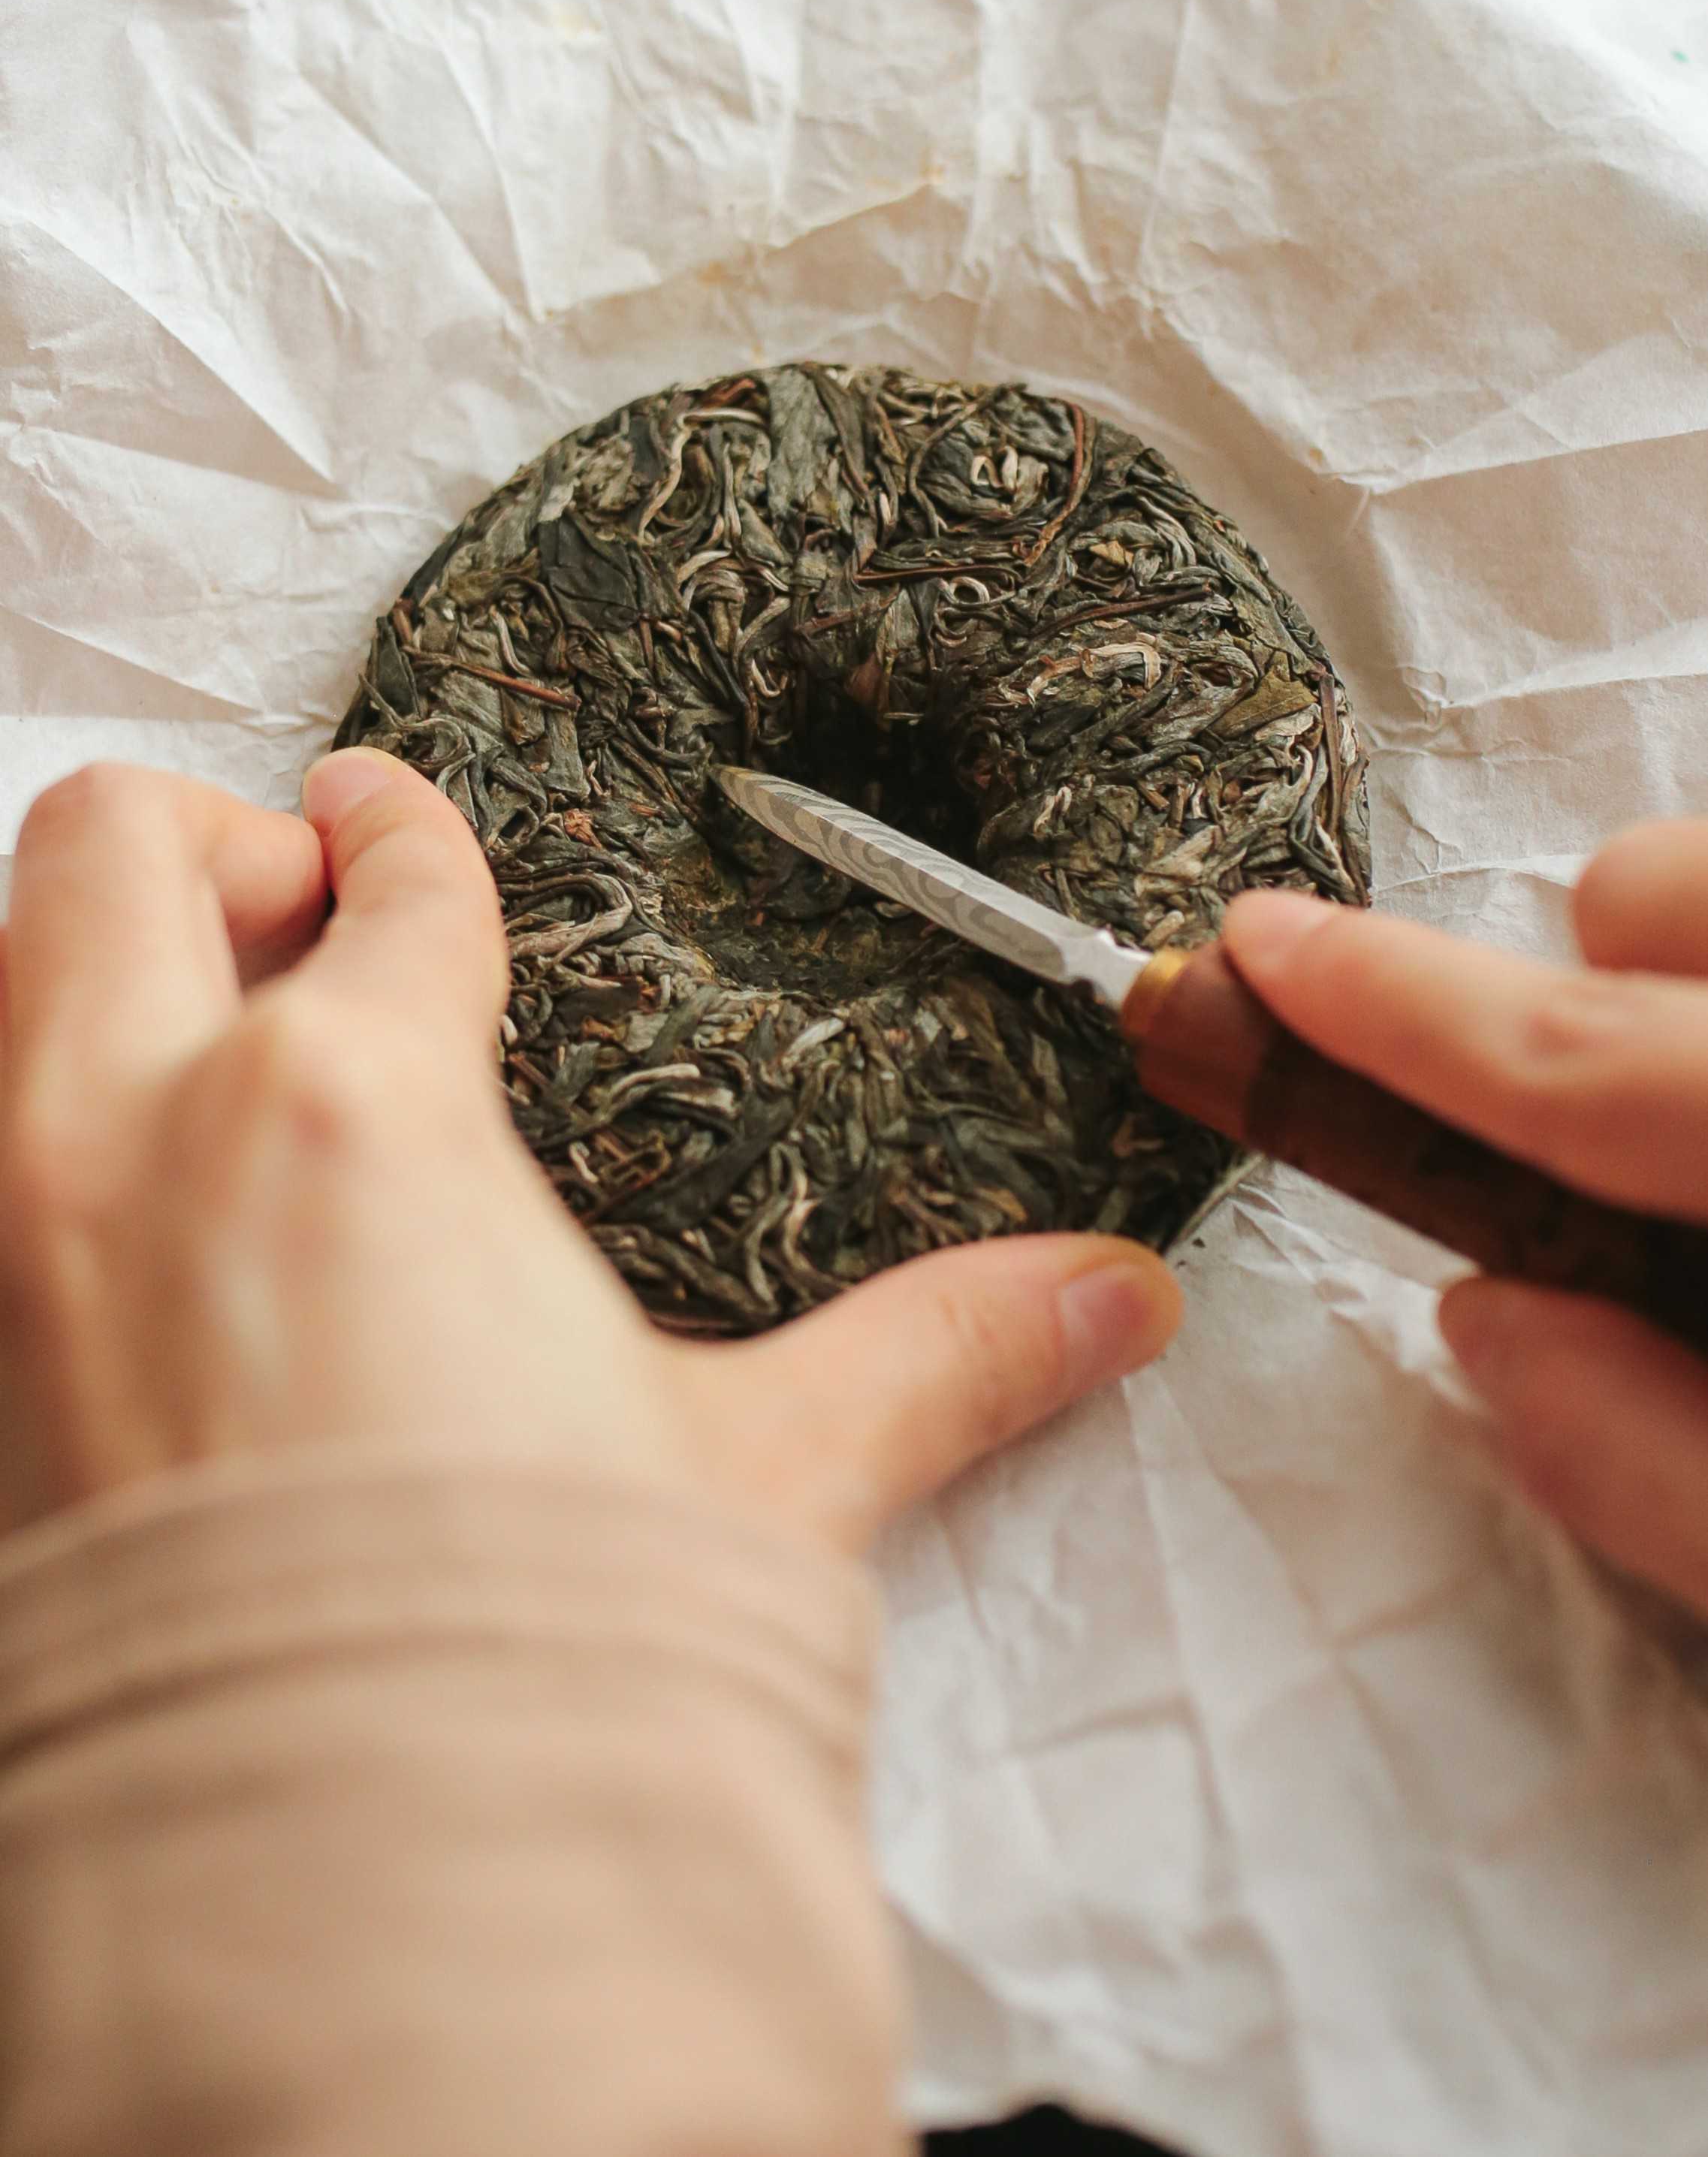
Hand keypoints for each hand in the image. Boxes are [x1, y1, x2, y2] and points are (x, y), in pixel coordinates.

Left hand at [0, 753, 1178, 1548]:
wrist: (335, 1906)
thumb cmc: (545, 1661)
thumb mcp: (762, 1480)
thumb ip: (938, 1354)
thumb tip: (1116, 1295)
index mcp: (359, 1114)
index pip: (391, 889)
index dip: (407, 832)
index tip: (393, 817)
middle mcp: (146, 1141)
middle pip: (111, 850)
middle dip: (204, 842)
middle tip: (294, 910)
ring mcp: (15, 1247)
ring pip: (5, 976)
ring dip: (95, 968)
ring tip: (209, 1046)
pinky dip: (45, 1126)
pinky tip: (151, 1228)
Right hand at [1222, 826, 1707, 1618]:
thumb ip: (1668, 1480)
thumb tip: (1490, 1323)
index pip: (1590, 1062)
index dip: (1396, 1004)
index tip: (1262, 949)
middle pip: (1669, 895)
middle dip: (1583, 967)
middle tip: (1585, 1135)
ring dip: (1666, 993)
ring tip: (1674, 1142)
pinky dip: (1701, 1022)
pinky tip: (1706, 1144)